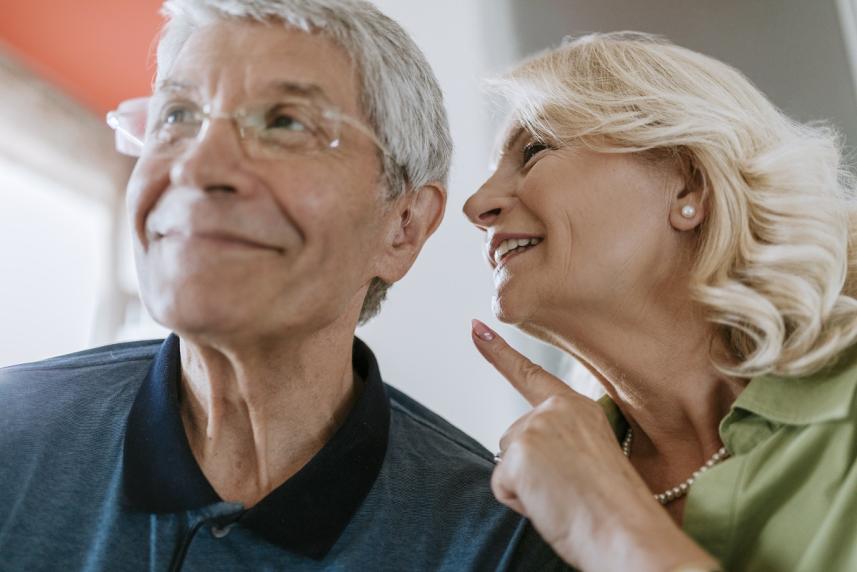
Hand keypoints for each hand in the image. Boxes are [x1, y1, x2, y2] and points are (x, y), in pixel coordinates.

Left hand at [470, 319, 717, 570]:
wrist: (627, 532)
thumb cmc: (615, 508)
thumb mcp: (591, 459)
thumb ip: (560, 443)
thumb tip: (525, 458)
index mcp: (577, 408)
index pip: (531, 375)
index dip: (499, 352)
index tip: (475, 328)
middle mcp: (554, 410)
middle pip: (514, 441)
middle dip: (530, 472)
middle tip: (570, 491)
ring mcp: (535, 427)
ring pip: (507, 466)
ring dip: (528, 488)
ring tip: (565, 497)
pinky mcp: (519, 453)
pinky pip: (503, 488)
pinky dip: (522, 504)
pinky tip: (551, 505)